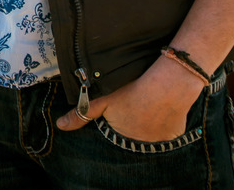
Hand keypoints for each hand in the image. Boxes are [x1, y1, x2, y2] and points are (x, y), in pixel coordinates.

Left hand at [55, 56, 201, 139]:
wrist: (167, 87)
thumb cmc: (133, 91)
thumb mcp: (103, 99)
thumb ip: (82, 113)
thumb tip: (61, 125)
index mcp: (119, 137)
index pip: (113, 135)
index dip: (115, 122)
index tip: (121, 110)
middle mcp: (137, 146)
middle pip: (130, 137)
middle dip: (130, 126)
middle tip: (135, 106)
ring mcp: (156, 144)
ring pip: (148, 136)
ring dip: (146, 127)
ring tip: (148, 106)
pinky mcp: (172, 138)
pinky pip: (165, 136)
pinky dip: (163, 126)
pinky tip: (161, 110)